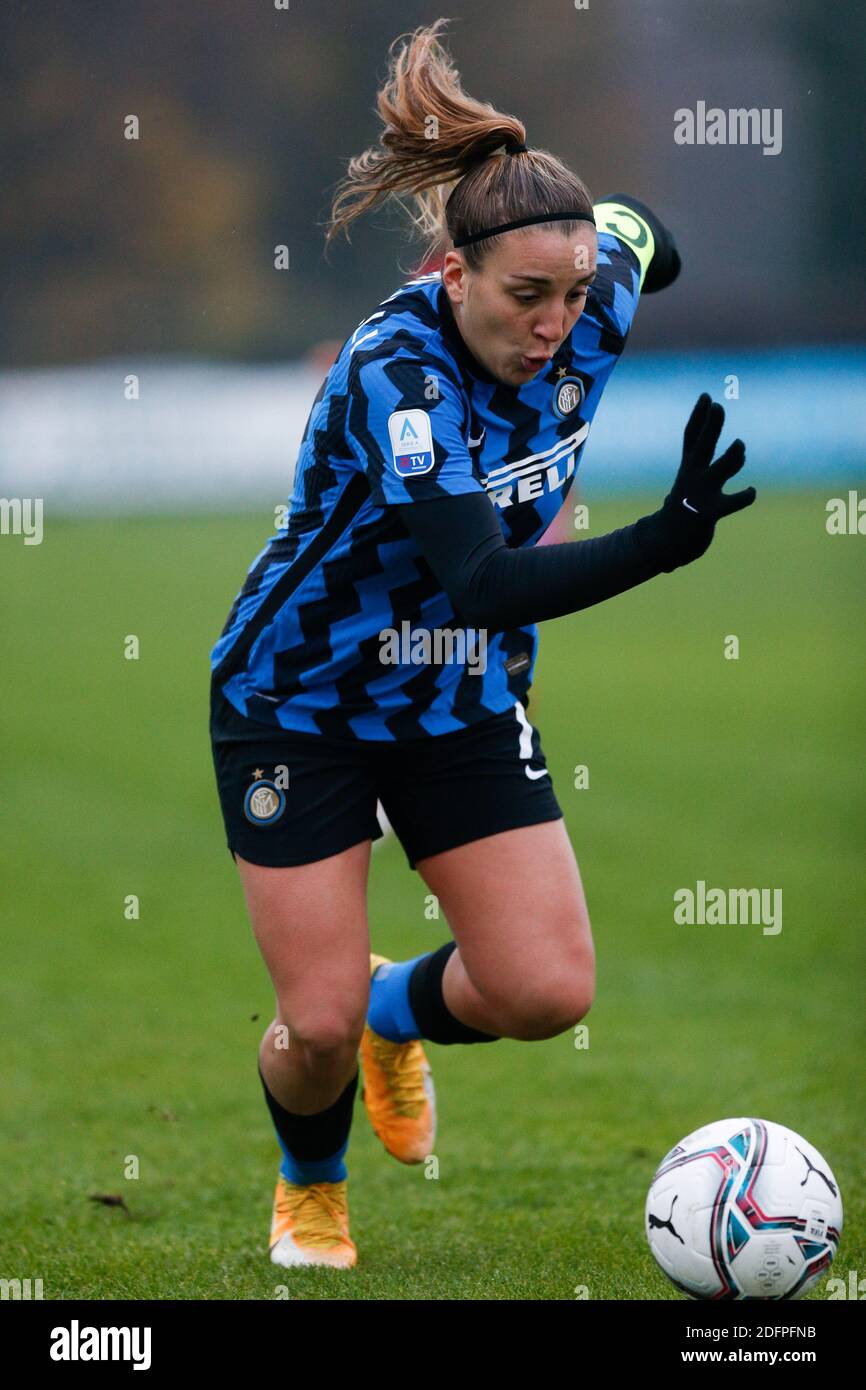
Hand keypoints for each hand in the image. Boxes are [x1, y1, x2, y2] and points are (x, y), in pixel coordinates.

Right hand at [641, 393, 756, 570]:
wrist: (667, 541)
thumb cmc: (685, 508)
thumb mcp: (696, 483)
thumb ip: (719, 464)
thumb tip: (739, 451)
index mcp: (688, 468)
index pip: (691, 437)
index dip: (698, 416)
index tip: (706, 395)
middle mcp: (692, 478)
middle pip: (701, 447)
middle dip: (710, 427)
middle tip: (718, 406)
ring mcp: (700, 495)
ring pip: (719, 470)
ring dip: (731, 457)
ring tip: (739, 445)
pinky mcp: (709, 514)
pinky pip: (732, 503)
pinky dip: (744, 496)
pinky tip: (750, 491)